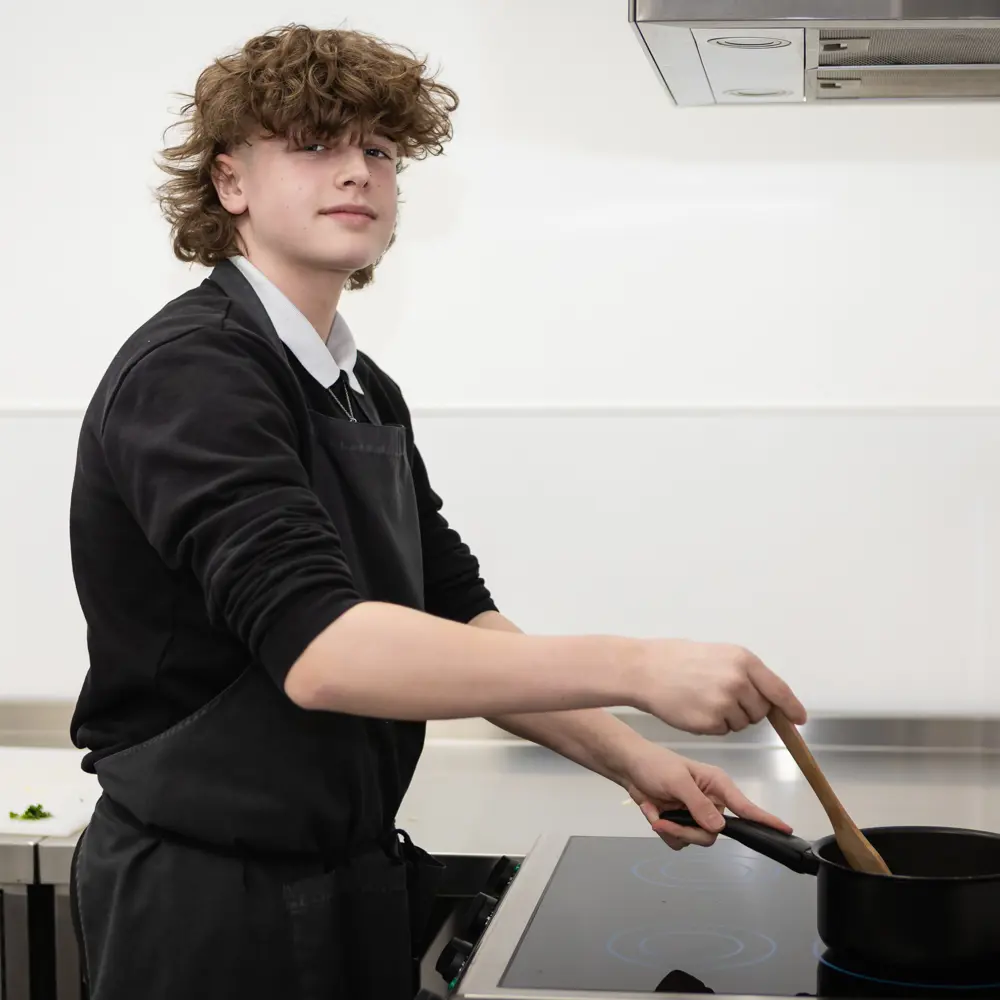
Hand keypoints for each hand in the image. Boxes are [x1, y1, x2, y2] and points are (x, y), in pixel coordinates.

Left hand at [619, 740, 792, 849]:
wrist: (629, 767)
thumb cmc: (655, 764)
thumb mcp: (676, 780)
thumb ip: (698, 804)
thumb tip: (720, 828)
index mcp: (717, 785)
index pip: (745, 806)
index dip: (764, 819)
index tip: (785, 830)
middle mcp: (711, 802)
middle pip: (713, 833)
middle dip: (686, 830)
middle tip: (663, 819)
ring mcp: (696, 814)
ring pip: (695, 839)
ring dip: (671, 829)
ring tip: (655, 811)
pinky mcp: (681, 822)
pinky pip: (679, 840)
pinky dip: (663, 829)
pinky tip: (652, 812)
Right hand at [632, 639, 805, 735]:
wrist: (647, 670)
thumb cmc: (680, 659)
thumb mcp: (719, 654)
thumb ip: (746, 673)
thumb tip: (771, 697)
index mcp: (744, 661)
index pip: (778, 689)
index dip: (791, 707)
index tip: (799, 719)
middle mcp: (738, 681)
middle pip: (760, 710)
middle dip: (748, 708)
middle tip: (721, 696)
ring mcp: (725, 703)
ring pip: (742, 722)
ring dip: (729, 717)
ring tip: (703, 699)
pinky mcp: (710, 722)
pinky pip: (723, 730)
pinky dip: (713, 725)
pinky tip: (695, 708)